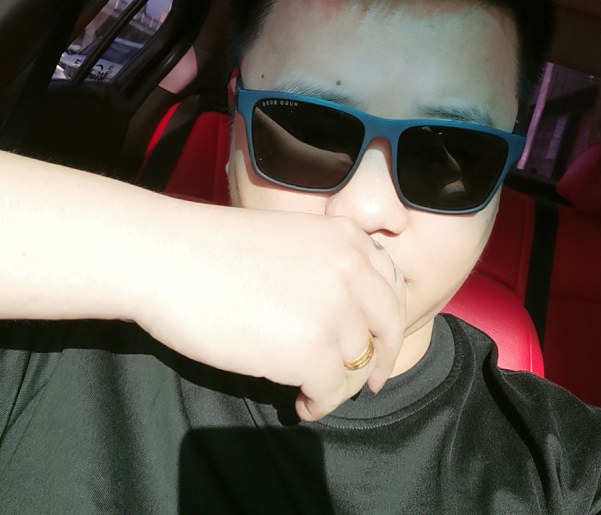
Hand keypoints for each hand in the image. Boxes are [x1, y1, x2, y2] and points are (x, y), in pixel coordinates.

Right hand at [134, 204, 405, 420]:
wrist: (167, 256)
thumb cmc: (214, 249)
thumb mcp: (291, 241)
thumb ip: (326, 268)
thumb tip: (344, 316)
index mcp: (347, 238)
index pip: (390, 285)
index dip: (387, 320)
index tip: (378, 341)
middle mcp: (352, 269)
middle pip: (389, 327)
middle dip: (381, 359)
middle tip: (368, 383)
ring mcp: (335, 310)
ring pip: (359, 363)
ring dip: (340, 385)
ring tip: (315, 393)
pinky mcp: (311, 350)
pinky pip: (332, 390)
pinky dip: (320, 403)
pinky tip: (302, 404)